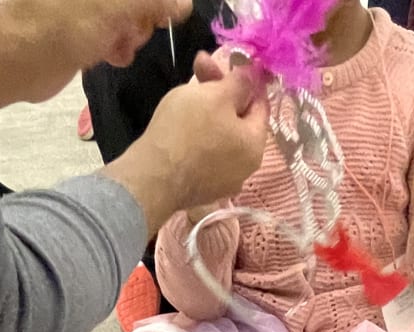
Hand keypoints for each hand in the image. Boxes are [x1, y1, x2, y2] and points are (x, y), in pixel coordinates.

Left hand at [0, 0, 191, 110]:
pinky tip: (113, 56)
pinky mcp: (83, 30)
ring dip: (132, 34)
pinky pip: (114, 34)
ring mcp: (88, 7)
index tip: (165, 14)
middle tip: (132, 30)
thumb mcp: (117, 5)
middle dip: (142, 16)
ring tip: (119, 47)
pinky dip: (118, 45)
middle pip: (139, 2)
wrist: (18, 55)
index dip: (159, 2)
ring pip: (129, 18)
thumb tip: (184, 4)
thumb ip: (155, 1)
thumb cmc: (65, 22)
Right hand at [106, 58, 268, 236]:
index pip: (261, 106)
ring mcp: (222, 182)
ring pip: (221, 135)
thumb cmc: (187, 131)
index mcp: (255, 146)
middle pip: (238, 119)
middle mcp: (245, 168)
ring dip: (208, 109)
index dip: (247, 80)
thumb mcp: (216, 95)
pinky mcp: (201, 188)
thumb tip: (253, 75)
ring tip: (188, 89)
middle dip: (221, 90)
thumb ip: (240, 83)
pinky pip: (206, 152)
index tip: (231, 60)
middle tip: (200, 64)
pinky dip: (199, 133)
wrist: (153, 177)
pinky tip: (183, 120)